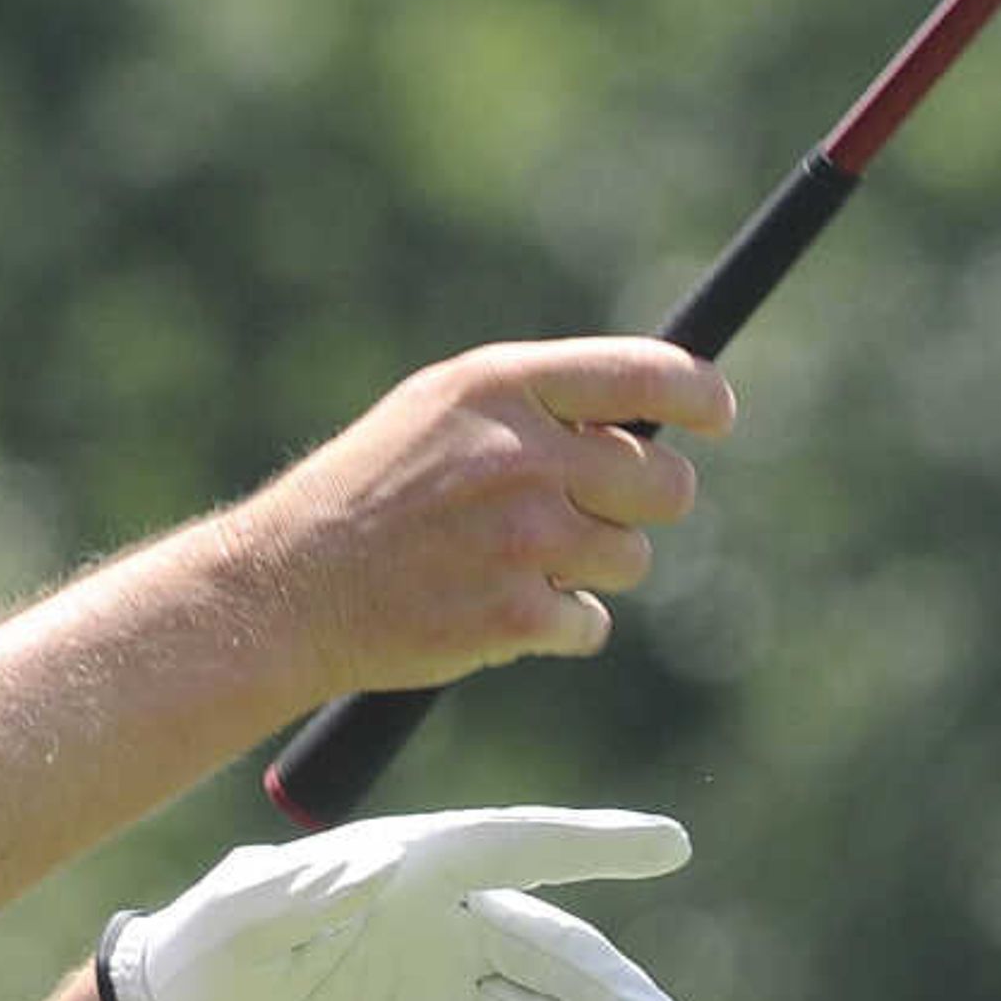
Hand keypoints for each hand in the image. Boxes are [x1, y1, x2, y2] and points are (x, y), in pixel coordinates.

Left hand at [96, 805, 693, 1000]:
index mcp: (411, 867)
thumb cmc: (207, 947)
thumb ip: (293, 892)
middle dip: (613, 991)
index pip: (514, 846)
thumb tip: (367, 868)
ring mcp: (446, 989)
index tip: (671, 844)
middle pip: (552, 949)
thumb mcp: (234, 917)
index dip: (592, 843)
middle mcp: (446, 922)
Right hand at [240, 339, 735, 695]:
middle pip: (662, 482)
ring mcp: (521, 535)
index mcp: (500, 388)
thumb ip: (533, 406)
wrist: (284, 591)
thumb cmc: (364, 498)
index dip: (700, 395)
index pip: (646, 375)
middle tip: (582, 518)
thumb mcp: (437, 415)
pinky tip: (495, 611)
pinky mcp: (515, 611)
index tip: (717, 416)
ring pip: (631, 557)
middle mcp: (520, 453)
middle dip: (639, 505)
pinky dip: (556, 626)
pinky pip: (589, 623)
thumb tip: (645, 421)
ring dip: (590, 570)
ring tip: (514, 565)